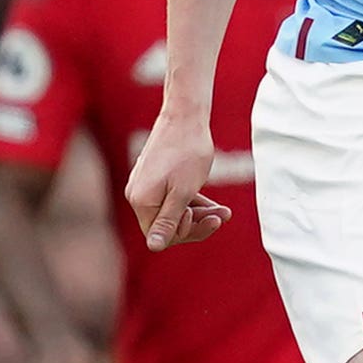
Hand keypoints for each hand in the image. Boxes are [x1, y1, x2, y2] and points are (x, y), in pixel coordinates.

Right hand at [123, 102, 229, 250]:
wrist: (185, 115)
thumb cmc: (187, 153)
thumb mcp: (183, 192)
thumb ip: (168, 221)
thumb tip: (153, 247)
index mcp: (141, 201)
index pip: (161, 235)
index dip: (187, 233)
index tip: (209, 218)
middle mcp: (137, 195)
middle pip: (167, 225)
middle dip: (197, 224)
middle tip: (223, 215)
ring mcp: (145, 185)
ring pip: (172, 211)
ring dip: (199, 214)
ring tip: (225, 211)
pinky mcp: (154, 177)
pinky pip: (171, 198)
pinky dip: (192, 202)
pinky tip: (214, 204)